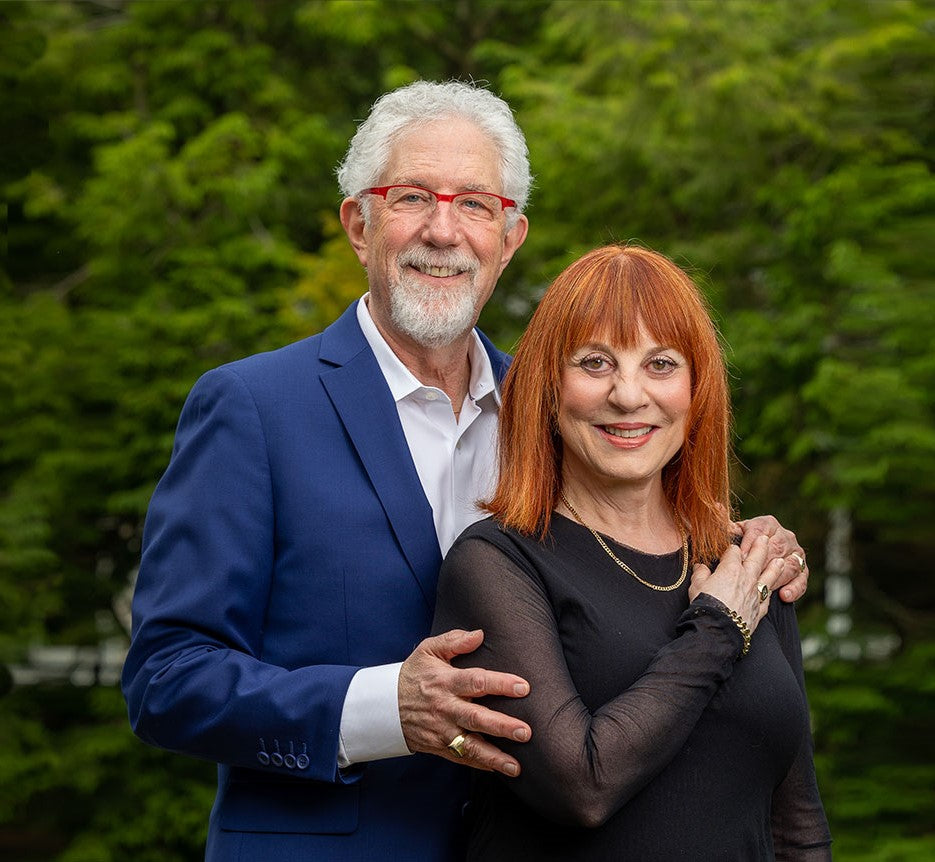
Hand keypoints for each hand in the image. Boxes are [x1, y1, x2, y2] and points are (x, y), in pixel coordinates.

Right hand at [398, 629, 530, 776]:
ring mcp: (442, 730)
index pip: (476, 682)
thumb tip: (479, 634)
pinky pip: (461, 758)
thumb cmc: (413, 674)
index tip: (523, 687)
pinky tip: (499, 769)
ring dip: (494, 756)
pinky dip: (479, 765)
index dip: (500, 684)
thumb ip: (454, 640)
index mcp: (445, 682)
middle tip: (525, 731)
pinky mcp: (439, 747)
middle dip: (502, 726)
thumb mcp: (428, 650)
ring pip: (470, 745)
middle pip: (476, 718)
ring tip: (515, 767)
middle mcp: (445, 708)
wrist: (385, 705)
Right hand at [689, 535, 785, 636]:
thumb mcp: (696, 585)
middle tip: (764, 538)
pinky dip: (770, 591)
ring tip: (780, 560)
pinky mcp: (760, 609)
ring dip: (774, 567)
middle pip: (756, 558)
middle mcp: (747, 578)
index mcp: (730, 568)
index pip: (734, 551)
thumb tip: (700, 566)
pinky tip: (771, 589)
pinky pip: (767, 597)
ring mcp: (755, 593)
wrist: (718, 630)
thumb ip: (700, 573)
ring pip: (768, 576)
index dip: (732, 547)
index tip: (732, 546)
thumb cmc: (705, 604)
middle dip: (760, 546)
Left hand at [734, 515, 807, 602]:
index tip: (740, 555)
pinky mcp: (803, 569)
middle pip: (776, 547)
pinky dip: (794, 588)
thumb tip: (717, 508)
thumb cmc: (741, 545)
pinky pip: (801, 579)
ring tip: (766, 588)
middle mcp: (784, 535)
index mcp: (767, 523)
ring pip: (789, 564)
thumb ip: (726, 524)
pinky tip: (784, 595)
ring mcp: (796, 552)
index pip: (759, 530)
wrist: (758, 558)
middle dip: (762, 562)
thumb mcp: (734, 534)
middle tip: (750, 574)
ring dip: (778, 576)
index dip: (749, 542)